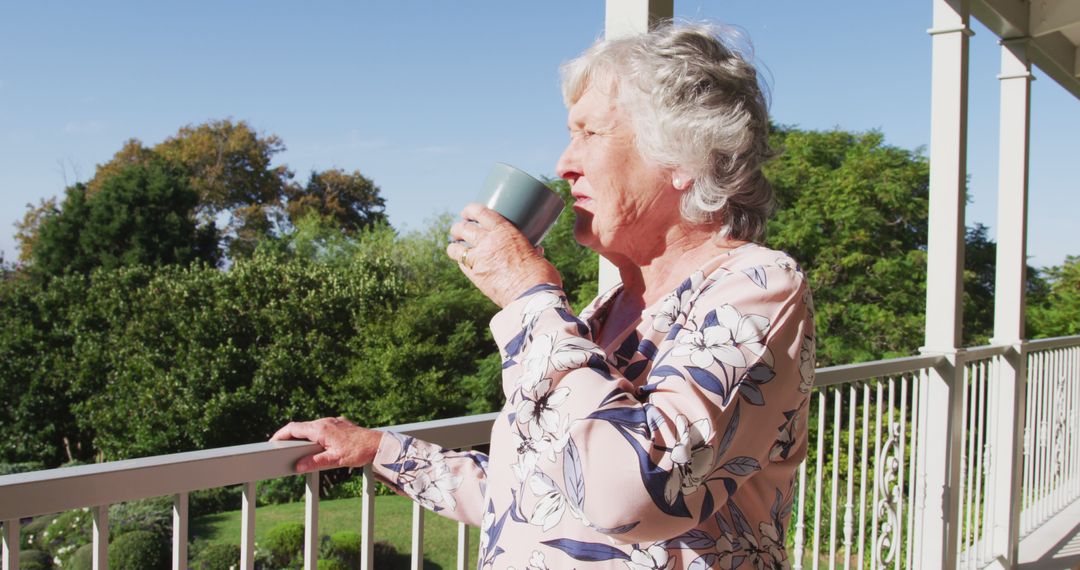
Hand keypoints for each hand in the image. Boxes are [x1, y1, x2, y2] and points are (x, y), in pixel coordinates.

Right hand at [270, 417, 381, 471]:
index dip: (280, 435)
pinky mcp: (340, 424)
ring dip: (302, 435)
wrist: (378, 444)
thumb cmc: (357, 451)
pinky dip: (313, 434)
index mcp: (320, 429)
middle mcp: (325, 422)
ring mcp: (333, 421)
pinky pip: (321, 427)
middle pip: (301, 427)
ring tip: (294, 448)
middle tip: (279, 447)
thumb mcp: (334, 460)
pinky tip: (315, 444)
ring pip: (311, 427)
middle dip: (289, 436)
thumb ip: (314, 462)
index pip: (294, 429)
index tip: (272, 442)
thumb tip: (298, 466)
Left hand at [446, 203, 562, 306]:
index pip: (480, 212)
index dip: (470, 210)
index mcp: (505, 231)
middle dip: (459, 227)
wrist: (532, 296)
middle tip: (460, 229)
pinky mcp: (475, 277)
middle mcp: (488, 242)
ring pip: (456, 247)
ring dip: (454, 244)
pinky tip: (462, 261)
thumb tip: (537, 249)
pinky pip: (460, 264)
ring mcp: (479, 260)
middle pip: (464, 228)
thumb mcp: (536, 254)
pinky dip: (460, 260)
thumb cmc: (541, 275)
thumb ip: (531, 249)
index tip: (468, 212)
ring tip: (456, 244)